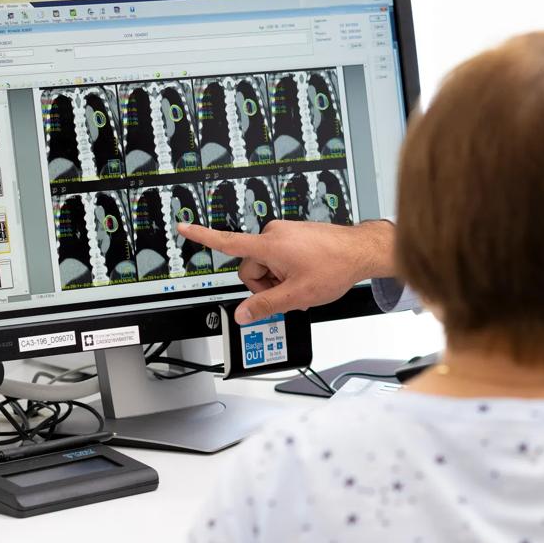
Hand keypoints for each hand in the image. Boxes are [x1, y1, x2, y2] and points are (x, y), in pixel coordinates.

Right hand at [177, 220, 394, 323]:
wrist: (360, 250)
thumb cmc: (334, 266)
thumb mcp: (297, 295)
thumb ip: (266, 306)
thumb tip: (243, 314)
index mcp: (268, 244)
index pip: (227, 241)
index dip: (202, 237)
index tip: (183, 228)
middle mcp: (274, 233)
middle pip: (251, 268)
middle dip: (265, 285)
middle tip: (289, 295)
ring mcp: (285, 233)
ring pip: (266, 265)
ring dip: (278, 279)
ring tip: (302, 285)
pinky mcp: (295, 235)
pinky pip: (280, 257)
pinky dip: (288, 270)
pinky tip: (306, 277)